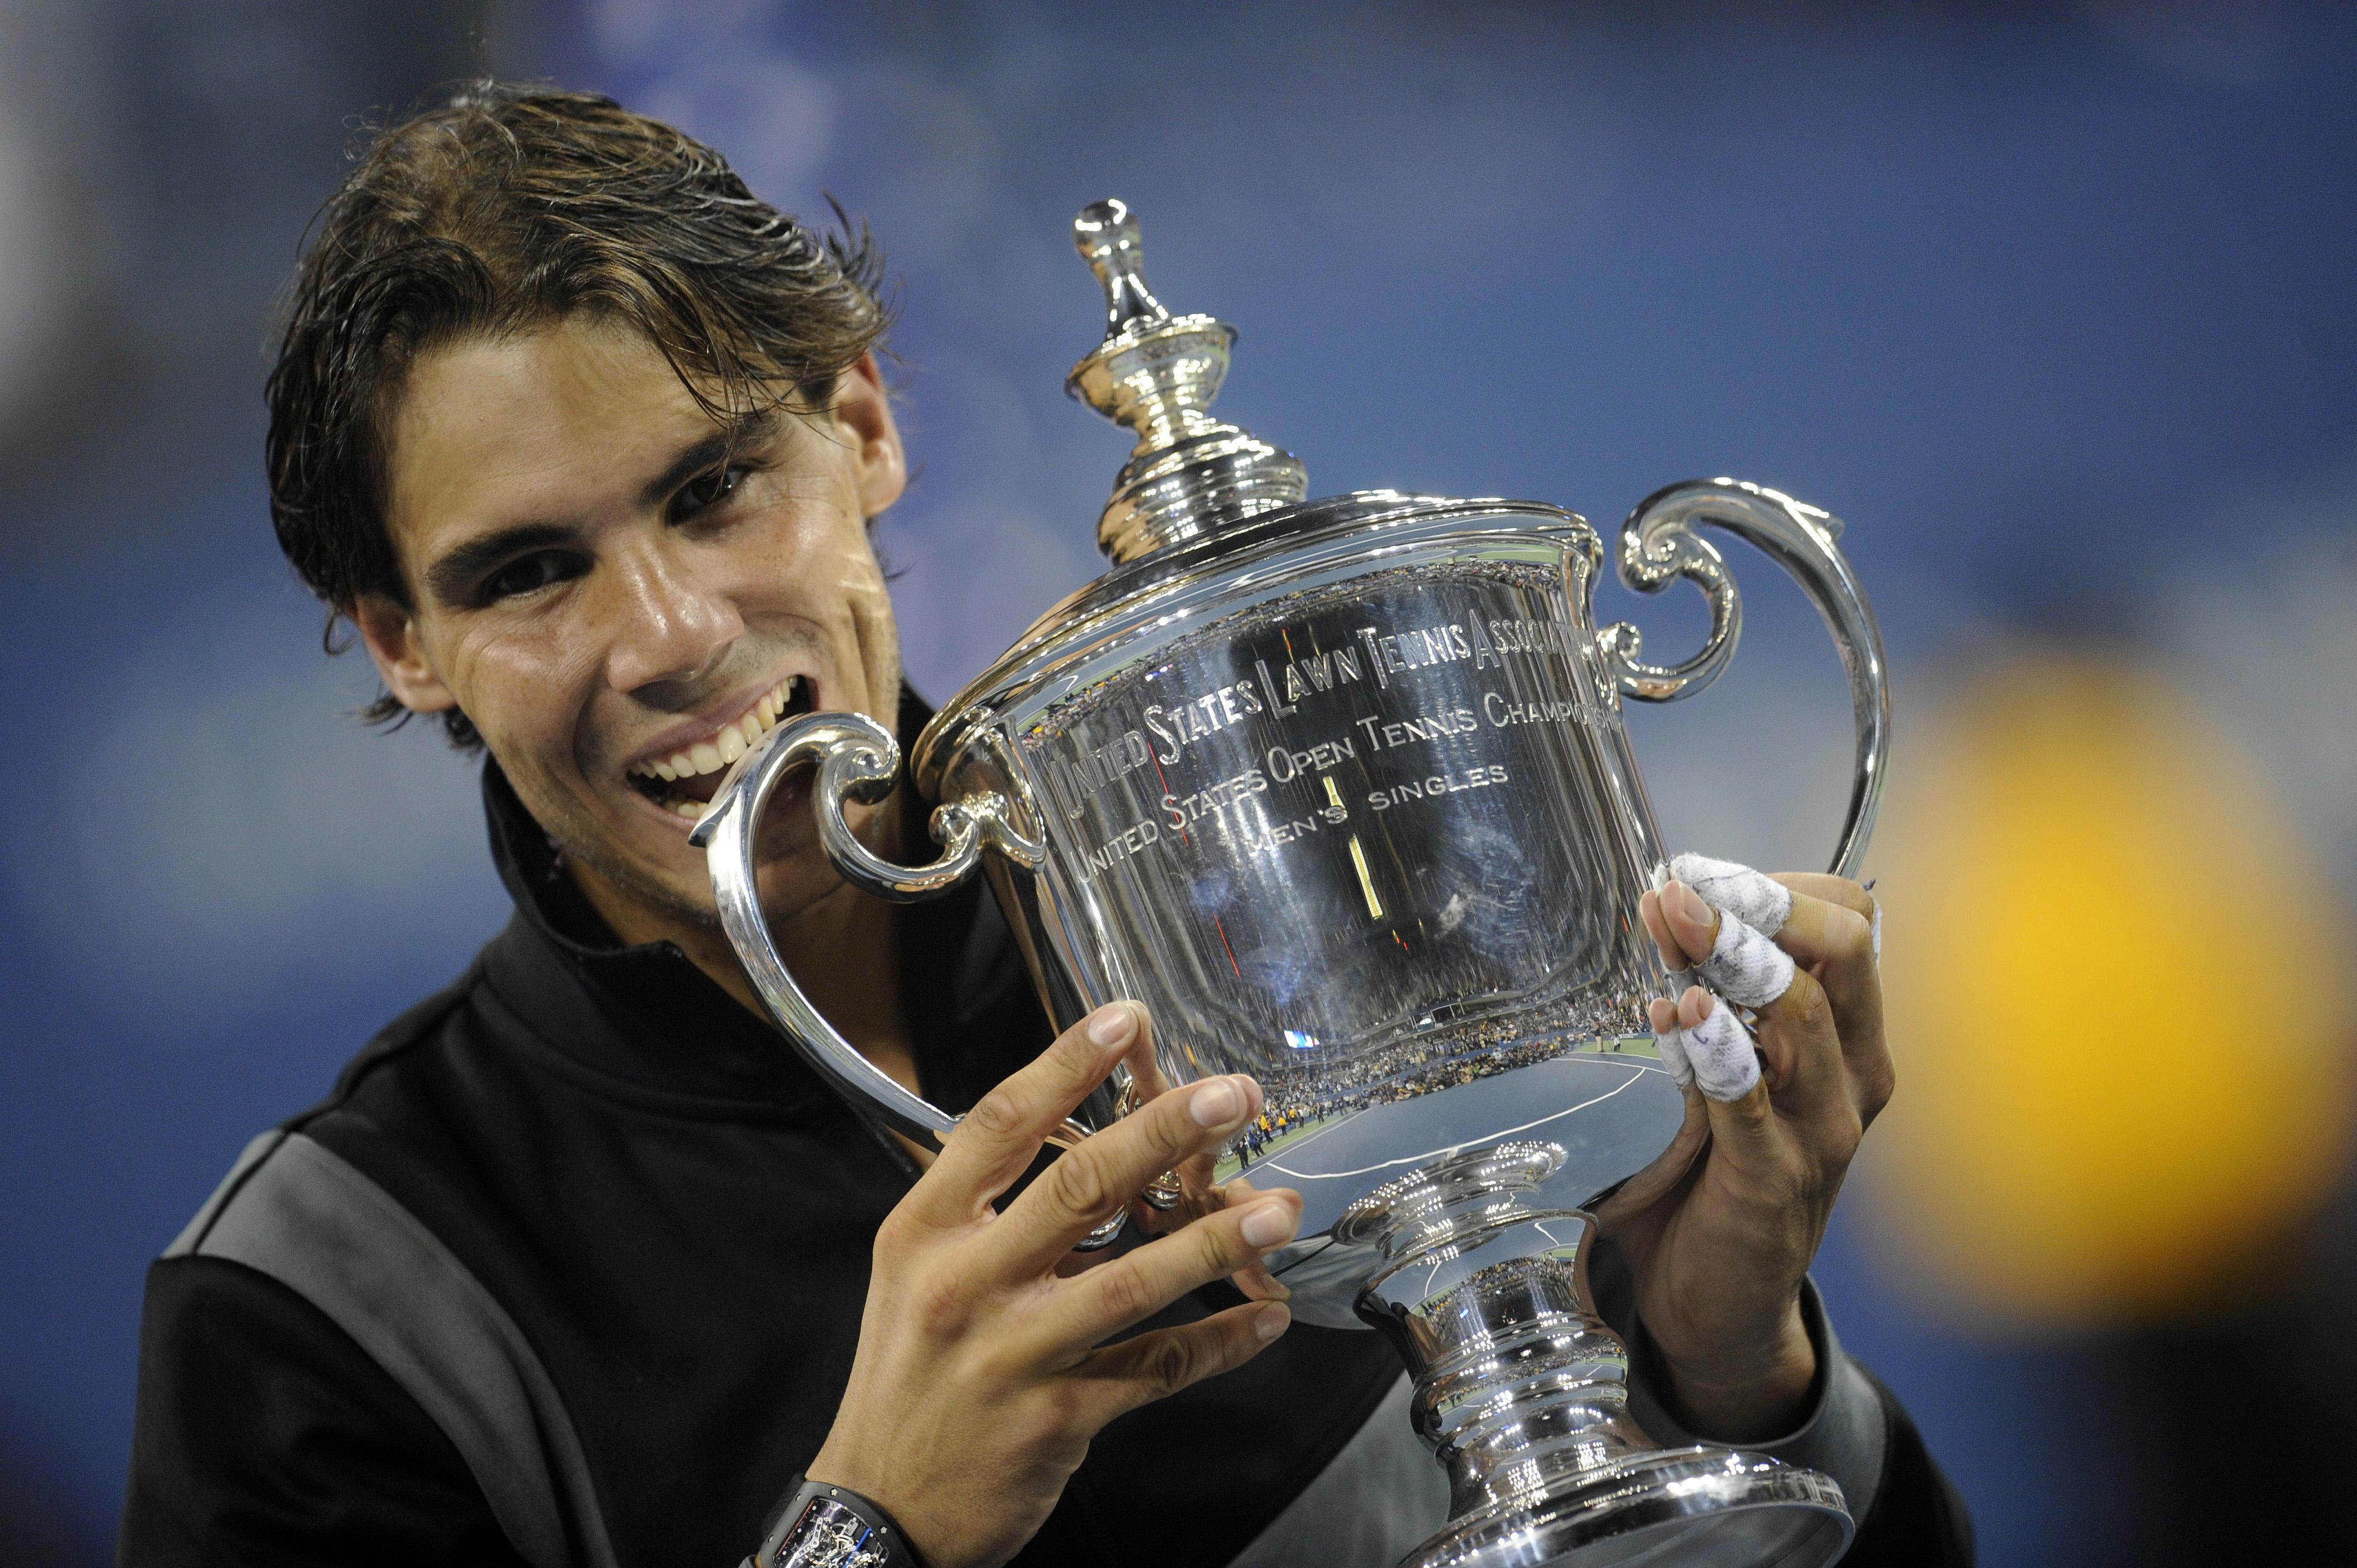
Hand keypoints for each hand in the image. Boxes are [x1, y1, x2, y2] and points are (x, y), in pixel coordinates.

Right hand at [807, 1001, 1300, 1567]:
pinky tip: (1265, 1317)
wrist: (882, 1507)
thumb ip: (986, 1210)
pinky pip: (1157, 1371)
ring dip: (1214, 1242)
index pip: (999, 1126)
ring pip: (1130, 1283)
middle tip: (1232, 1096)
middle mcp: (965, 1284)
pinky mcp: (1058, 1418)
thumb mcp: (917, 1274)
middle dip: (1163, 1135)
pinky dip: (1219, 1342)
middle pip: (1076, 1189)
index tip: (1124, 1017)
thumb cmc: (911, 1376)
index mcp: (927, 1231)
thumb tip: (1089, 1145)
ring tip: (1279, 1210)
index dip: (1065, 1065)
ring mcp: (1013, 1354)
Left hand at [1594, 863, 1889, 1442]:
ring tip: (1671, 922)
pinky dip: (1717, 1049)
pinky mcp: (1776, 1181)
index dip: (1782, 886)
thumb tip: (1667, 910)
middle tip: (1685, 882)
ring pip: (1803, 1016)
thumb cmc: (1714, 1175)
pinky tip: (1678, 1012)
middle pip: (1844, 954)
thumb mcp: (1715, 1069)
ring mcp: (1823, 1131)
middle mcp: (1853, 1077)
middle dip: (1763, 904)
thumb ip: (1705, 999)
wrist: (1717, 1305)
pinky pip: (1753, 1100)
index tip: (1701, 871)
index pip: (1851, 925)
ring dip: (1730, 960)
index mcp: (1848, 1039)